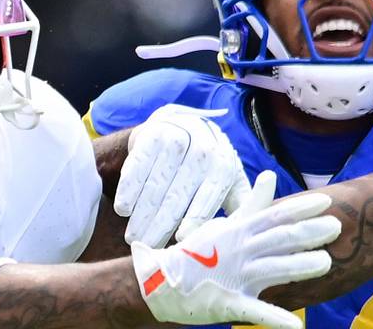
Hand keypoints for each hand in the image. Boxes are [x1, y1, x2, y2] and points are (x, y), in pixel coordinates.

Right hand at [116, 104, 251, 247]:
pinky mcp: (152, 134)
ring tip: (133, 236)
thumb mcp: (229, 182)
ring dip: (142, 212)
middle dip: (161, 223)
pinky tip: (123, 208)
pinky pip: (137, 165)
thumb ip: (242, 206)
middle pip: (178, 193)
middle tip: (148, 246)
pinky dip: (128, 188)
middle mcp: (203, 148)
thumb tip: (250, 237)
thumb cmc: (207, 167)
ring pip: (156, 182)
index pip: (209, 195)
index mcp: (224, 164)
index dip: (195, 217)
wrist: (183, 126)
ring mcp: (177, 137)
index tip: (181, 239)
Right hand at [131, 170, 340, 328]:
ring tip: (325, 263)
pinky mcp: (229, 304)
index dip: (300, 209)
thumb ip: (253, 204)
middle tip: (336, 227)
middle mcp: (241, 251)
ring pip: (272, 269)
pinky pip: (254, 312)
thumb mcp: (226, 224)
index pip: (275, 216)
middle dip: (307, 233)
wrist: (162, 281)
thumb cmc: (199, 252)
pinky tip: (296, 326)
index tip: (325, 201)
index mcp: (241, 231)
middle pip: (278, 239)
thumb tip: (270, 176)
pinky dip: (274, 319)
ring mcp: (236, 277)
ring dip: (298, 266)